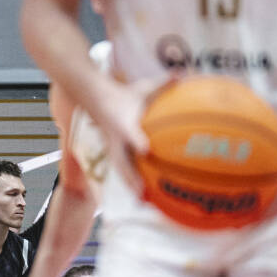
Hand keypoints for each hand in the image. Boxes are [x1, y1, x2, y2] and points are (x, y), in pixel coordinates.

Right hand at [91, 76, 152, 197]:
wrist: (96, 99)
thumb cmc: (124, 95)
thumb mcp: (143, 88)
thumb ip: (163, 84)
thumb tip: (181, 73)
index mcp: (122, 124)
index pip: (129, 134)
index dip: (137, 141)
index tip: (146, 150)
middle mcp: (116, 140)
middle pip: (121, 162)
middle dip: (130, 177)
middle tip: (141, 193)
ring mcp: (113, 149)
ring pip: (121, 171)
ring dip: (131, 186)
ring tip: (143, 203)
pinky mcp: (115, 154)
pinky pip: (124, 170)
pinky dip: (132, 183)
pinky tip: (144, 197)